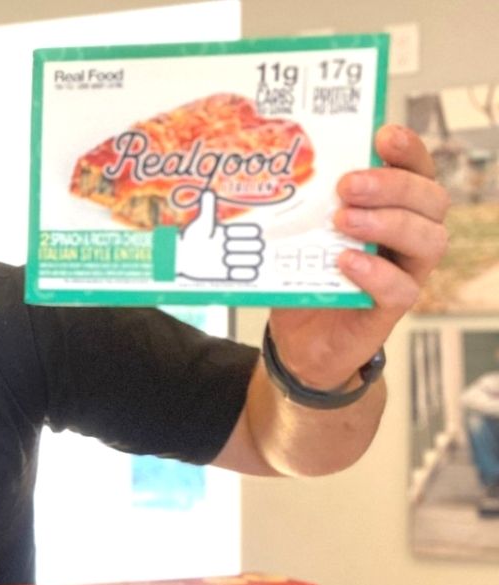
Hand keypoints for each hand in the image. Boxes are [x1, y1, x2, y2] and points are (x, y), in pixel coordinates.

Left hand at [176, 190, 264, 282]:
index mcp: (229, 232)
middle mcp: (233, 246)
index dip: (244, 232)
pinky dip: (244, 273)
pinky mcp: (227, 275)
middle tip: (226, 248)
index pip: (249, 231)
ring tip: (226, 260)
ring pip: (253, 259)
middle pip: (254, 246)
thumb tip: (209, 191)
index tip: (230, 234)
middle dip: (244, 247)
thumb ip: (207, 209)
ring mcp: (231, 260)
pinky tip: (232, 271)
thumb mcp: (200, 224)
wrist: (181, 259)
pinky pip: (245, 275)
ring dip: (242, 260)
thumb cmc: (190, 239)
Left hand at [266, 124, 449, 389]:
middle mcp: (408, 234)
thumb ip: (299, 204)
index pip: (416, 170)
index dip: (408, 149)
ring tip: (344, 221)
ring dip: (388, 223)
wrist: (300, 338)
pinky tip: (346, 261)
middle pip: (430, 199)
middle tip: (347, 185)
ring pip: (428, 239)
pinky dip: (376, 272)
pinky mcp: (391, 307)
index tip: (382, 135)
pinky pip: (402, 288)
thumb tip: (264, 165)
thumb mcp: (299, 232)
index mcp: (392, 206)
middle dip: (393, 185)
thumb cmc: (306, 274)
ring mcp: (404, 271)